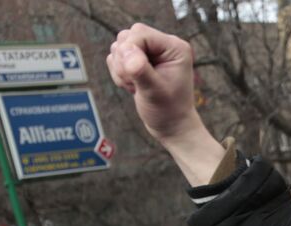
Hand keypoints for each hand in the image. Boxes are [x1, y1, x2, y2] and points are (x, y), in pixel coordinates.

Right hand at [107, 24, 225, 184]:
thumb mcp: (154, 92)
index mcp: (174, 47)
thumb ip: (140, 70)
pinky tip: (133, 87)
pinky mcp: (139, 62)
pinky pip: (117, 58)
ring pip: (119, 47)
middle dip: (124, 60)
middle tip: (135, 83)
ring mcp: (150, 53)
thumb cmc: (169, 111)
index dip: (129, 50)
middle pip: (127, 37)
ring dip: (120, 68)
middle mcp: (163, 46)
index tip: (131, 72)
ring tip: (136, 86)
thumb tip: (126, 52)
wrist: (172, 127)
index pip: (140, 33)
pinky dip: (119, 73)